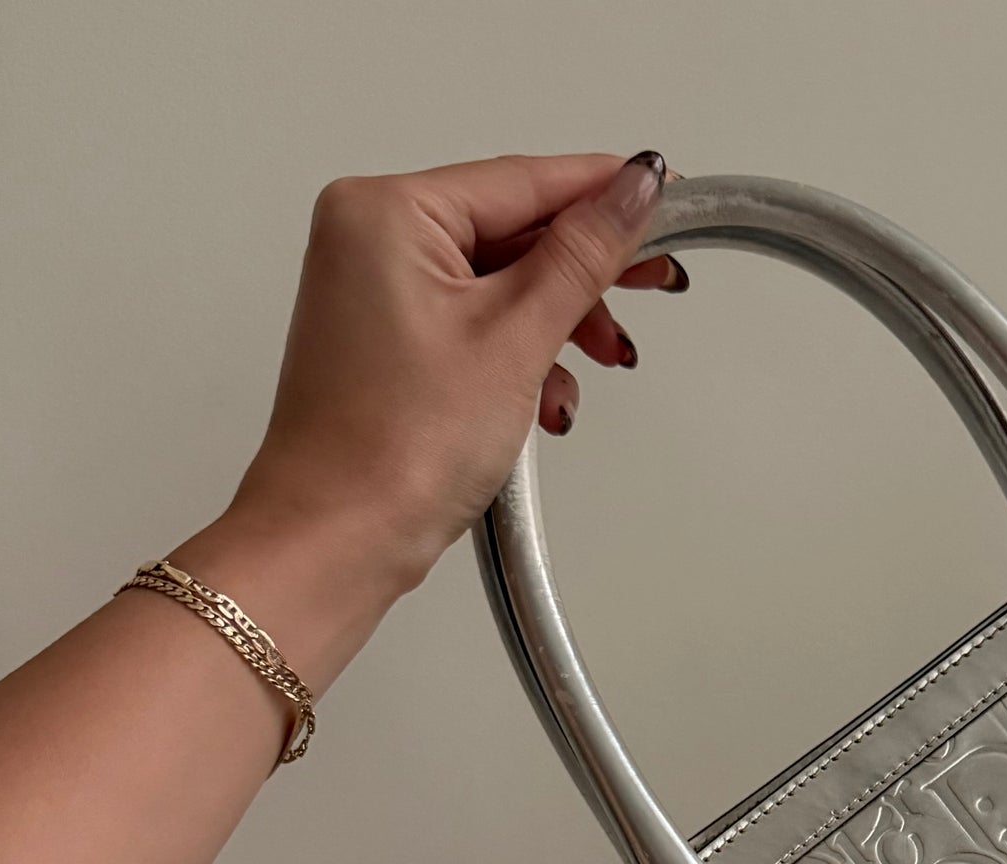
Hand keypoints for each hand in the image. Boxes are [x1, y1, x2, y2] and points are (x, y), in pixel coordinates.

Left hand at [227, 149, 684, 606]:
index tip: (667, 196)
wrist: (339, 539)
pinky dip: (524, 352)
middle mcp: (371, 237)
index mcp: (387, 212)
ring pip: (502, 281)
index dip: (603, 192)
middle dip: (586, 271)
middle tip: (656, 282)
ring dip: (561, 321)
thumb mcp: (515, 339)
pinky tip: (549, 398)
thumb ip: (581, 257)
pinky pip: (478, 321)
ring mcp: (378, 290)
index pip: (523, 181)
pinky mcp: (391, 340)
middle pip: (513, 228)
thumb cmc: (394, 448)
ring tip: (604, 360)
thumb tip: (633, 189)